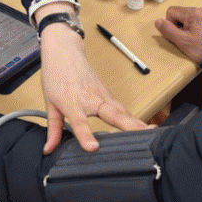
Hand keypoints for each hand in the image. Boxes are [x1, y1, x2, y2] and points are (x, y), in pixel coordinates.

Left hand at [39, 22, 148, 154]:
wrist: (64, 52)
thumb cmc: (56, 75)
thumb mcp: (49, 103)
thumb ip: (53, 129)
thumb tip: (49, 150)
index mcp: (72, 102)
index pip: (80, 122)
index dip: (86, 136)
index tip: (93, 148)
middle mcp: (91, 99)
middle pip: (113, 114)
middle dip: (129, 126)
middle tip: (144, 135)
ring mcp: (103, 95)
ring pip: (123, 111)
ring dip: (137, 122)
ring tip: (152, 134)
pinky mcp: (109, 94)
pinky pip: (123, 109)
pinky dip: (134, 118)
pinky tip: (145, 127)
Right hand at [154, 6, 201, 63]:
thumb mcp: (181, 41)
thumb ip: (167, 30)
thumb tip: (158, 22)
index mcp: (192, 13)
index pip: (171, 12)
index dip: (171, 24)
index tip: (178, 35)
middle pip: (182, 15)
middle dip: (181, 27)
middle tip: (187, 40)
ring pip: (192, 19)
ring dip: (190, 29)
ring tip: (197, 41)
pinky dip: (200, 30)